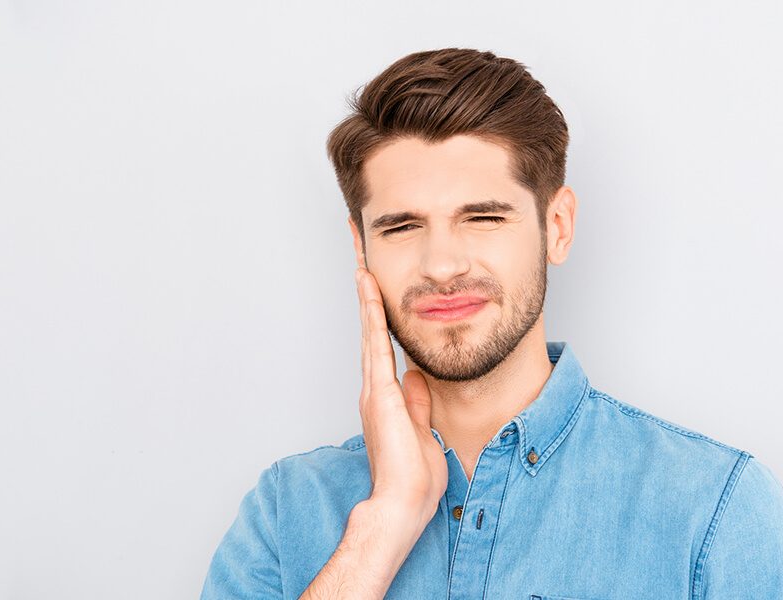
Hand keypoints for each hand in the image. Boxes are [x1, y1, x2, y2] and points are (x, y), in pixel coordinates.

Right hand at [354, 268, 447, 517]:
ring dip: (365, 293)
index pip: (382, 345)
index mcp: (385, 397)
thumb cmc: (413, 479)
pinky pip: (376, 344)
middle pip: (369, 329)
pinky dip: (372, 314)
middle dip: (365, 291)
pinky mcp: (379, 393)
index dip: (378, 313)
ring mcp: (373, 389)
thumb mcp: (423, 431)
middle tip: (360, 254)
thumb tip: (416, 377)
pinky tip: (369, 287)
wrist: (402, 505)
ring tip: (361, 257)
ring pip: (369, 329)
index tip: (375, 283)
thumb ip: (418, 403)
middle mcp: (374, 388)